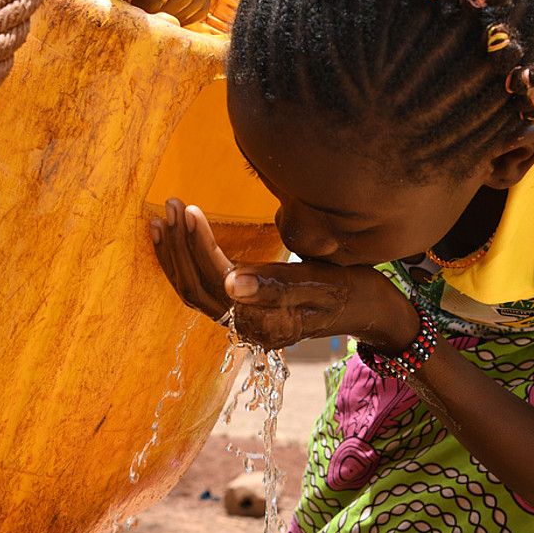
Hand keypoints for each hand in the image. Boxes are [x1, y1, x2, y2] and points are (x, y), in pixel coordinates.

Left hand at [150, 198, 418, 350]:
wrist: (371, 310)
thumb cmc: (354, 290)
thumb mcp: (324, 282)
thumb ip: (279, 284)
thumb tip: (232, 282)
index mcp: (267, 322)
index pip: (218, 282)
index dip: (199, 246)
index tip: (190, 209)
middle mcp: (249, 328)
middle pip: (196, 289)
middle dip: (179, 246)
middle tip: (170, 204)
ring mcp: (243, 323)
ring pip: (193, 292)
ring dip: (174, 255)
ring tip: (163, 216)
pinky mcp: (242, 312)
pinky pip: (200, 291)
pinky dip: (182, 264)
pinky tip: (174, 238)